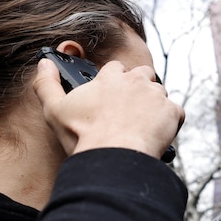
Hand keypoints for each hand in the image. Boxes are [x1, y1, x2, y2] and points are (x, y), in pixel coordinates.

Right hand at [33, 58, 183, 158]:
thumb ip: (46, 83)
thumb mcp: (54, 109)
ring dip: (154, 106)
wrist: (113, 157)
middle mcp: (136, 81)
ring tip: (142, 127)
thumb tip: (44, 64)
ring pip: (160, 94)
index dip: (114, 82)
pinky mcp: (172, 113)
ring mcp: (156, 96)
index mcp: (110, 78)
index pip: (115, 69)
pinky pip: (176, 113)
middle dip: (139, 88)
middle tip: (130, 111)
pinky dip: (170, 123)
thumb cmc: (83, 136)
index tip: (111, 97)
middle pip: (143, 75)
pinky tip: (158, 135)